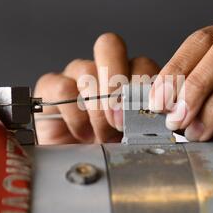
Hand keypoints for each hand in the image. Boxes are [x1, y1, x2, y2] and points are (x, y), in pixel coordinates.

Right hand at [34, 33, 159, 144]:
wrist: (82, 166)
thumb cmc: (112, 149)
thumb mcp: (137, 135)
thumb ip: (148, 116)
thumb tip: (161, 111)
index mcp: (130, 76)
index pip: (140, 62)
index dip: (142, 85)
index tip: (143, 114)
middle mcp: (103, 70)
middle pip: (110, 46)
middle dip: (116, 83)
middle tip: (119, 119)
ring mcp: (76, 75)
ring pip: (87, 71)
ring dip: (97, 110)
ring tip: (101, 136)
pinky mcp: (51, 86)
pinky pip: (63, 89)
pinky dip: (75, 115)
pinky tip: (81, 132)